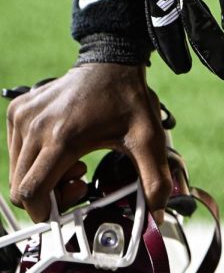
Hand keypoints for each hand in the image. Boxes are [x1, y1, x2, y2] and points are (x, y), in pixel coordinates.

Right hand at [6, 65, 170, 222]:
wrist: (112, 60)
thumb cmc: (127, 97)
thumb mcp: (148, 139)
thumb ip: (155, 179)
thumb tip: (158, 212)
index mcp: (62, 138)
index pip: (31, 193)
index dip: (46, 211)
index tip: (72, 201)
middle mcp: (35, 126)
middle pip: (21, 188)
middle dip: (48, 195)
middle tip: (80, 180)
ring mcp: (23, 116)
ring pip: (17, 172)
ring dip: (42, 176)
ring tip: (74, 161)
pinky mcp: (19, 110)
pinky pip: (15, 151)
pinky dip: (35, 158)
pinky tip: (62, 146)